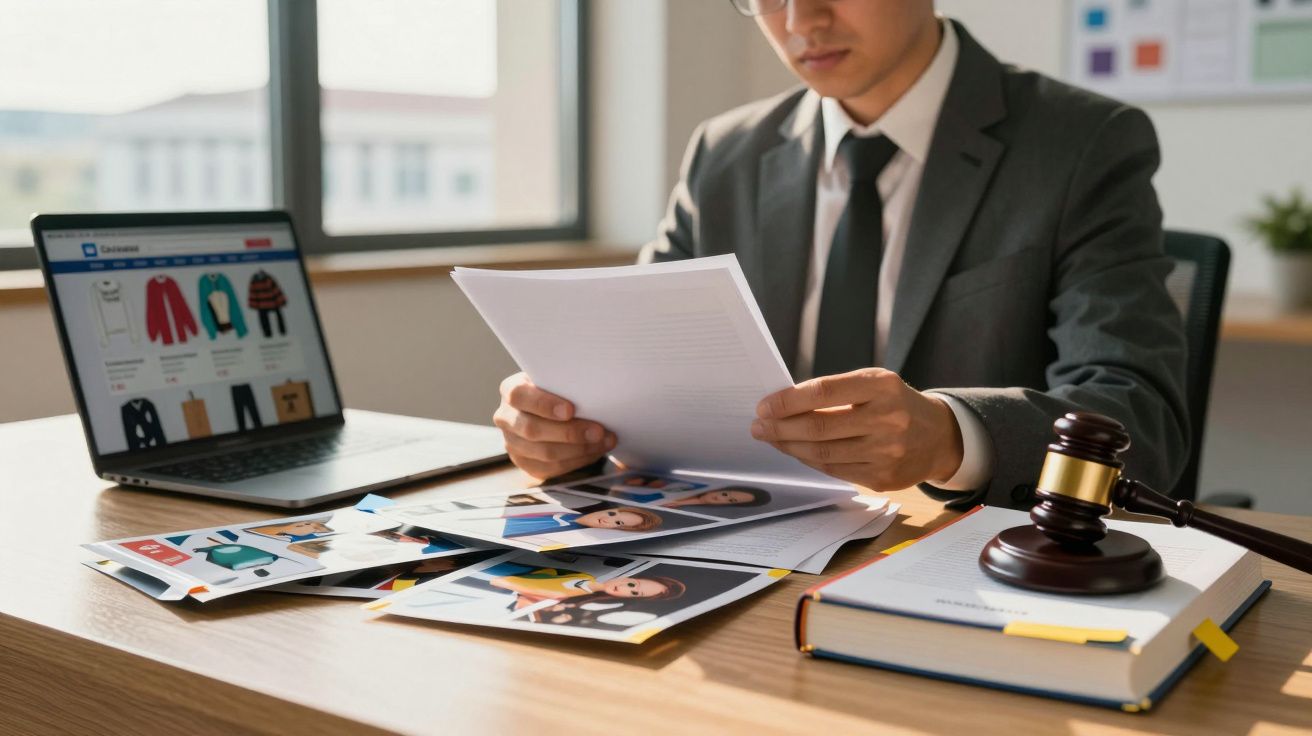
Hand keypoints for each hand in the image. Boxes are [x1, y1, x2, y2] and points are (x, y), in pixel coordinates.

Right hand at [493, 372, 615, 480]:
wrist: (551, 410)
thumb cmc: (558, 391)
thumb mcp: (557, 380)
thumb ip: (565, 384)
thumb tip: (592, 391)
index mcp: (511, 391)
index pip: (519, 396)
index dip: (544, 404)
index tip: (570, 410)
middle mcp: (506, 418)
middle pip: (532, 430)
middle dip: (569, 432)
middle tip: (598, 431)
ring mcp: (513, 443)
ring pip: (545, 453)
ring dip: (580, 449)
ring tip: (604, 441)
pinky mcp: (525, 463)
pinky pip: (552, 468)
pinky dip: (578, 461)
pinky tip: (595, 451)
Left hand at [750, 368, 963, 490]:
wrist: (939, 437)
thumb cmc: (895, 403)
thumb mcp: (874, 383)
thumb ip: (835, 391)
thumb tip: (783, 404)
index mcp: (882, 386)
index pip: (823, 391)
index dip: (788, 400)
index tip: (764, 406)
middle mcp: (887, 419)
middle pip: (819, 426)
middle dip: (781, 427)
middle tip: (758, 426)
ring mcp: (887, 452)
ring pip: (823, 453)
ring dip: (789, 446)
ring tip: (771, 439)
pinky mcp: (883, 477)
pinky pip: (835, 470)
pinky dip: (809, 461)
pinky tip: (796, 451)